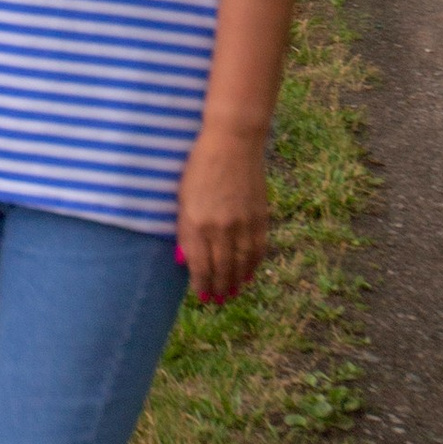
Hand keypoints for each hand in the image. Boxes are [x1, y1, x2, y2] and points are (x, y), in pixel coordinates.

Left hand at [176, 124, 270, 307]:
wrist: (232, 143)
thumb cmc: (199, 167)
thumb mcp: (183, 198)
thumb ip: (185, 231)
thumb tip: (185, 261)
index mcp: (196, 223)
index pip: (200, 266)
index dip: (202, 284)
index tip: (202, 296)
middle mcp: (220, 228)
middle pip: (221, 269)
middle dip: (219, 288)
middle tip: (218, 300)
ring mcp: (242, 224)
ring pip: (241, 264)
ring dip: (236, 281)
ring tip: (232, 292)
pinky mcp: (260, 217)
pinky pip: (258, 249)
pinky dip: (253, 265)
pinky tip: (248, 273)